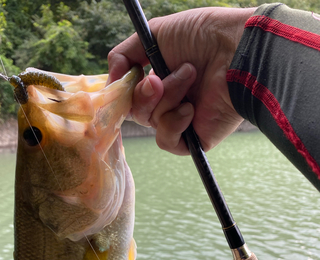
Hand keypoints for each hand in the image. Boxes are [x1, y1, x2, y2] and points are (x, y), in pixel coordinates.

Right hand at [108, 7, 254, 153]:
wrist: (236, 49)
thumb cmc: (202, 35)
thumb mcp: (153, 35)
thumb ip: (123, 56)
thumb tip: (109, 83)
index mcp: (161, 79)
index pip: (131, 96)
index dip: (124, 91)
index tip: (124, 81)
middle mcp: (171, 100)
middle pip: (136, 111)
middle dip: (145, 93)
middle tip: (159, 77)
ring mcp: (182, 120)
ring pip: (151, 122)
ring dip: (167, 97)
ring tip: (191, 76)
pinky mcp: (194, 138)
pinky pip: (166, 140)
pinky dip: (174, 122)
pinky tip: (192, 108)